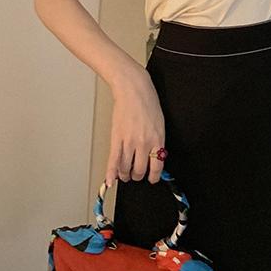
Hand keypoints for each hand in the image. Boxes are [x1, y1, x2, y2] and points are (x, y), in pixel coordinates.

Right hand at [105, 68, 165, 185]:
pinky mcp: (116, 138)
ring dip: (125, 175)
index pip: (157, 166)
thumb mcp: (160, 124)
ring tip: (124, 175)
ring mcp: (129, 141)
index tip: (152, 179)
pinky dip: (110, 172)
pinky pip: (113, 160)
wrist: (133, 89)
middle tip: (135, 175)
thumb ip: (157, 141)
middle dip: (137, 175)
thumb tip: (154, 157)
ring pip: (125, 168)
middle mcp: (144, 143)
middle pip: (140, 170)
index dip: (154, 177)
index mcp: (158, 139)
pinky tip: (110, 181)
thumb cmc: (147, 102)